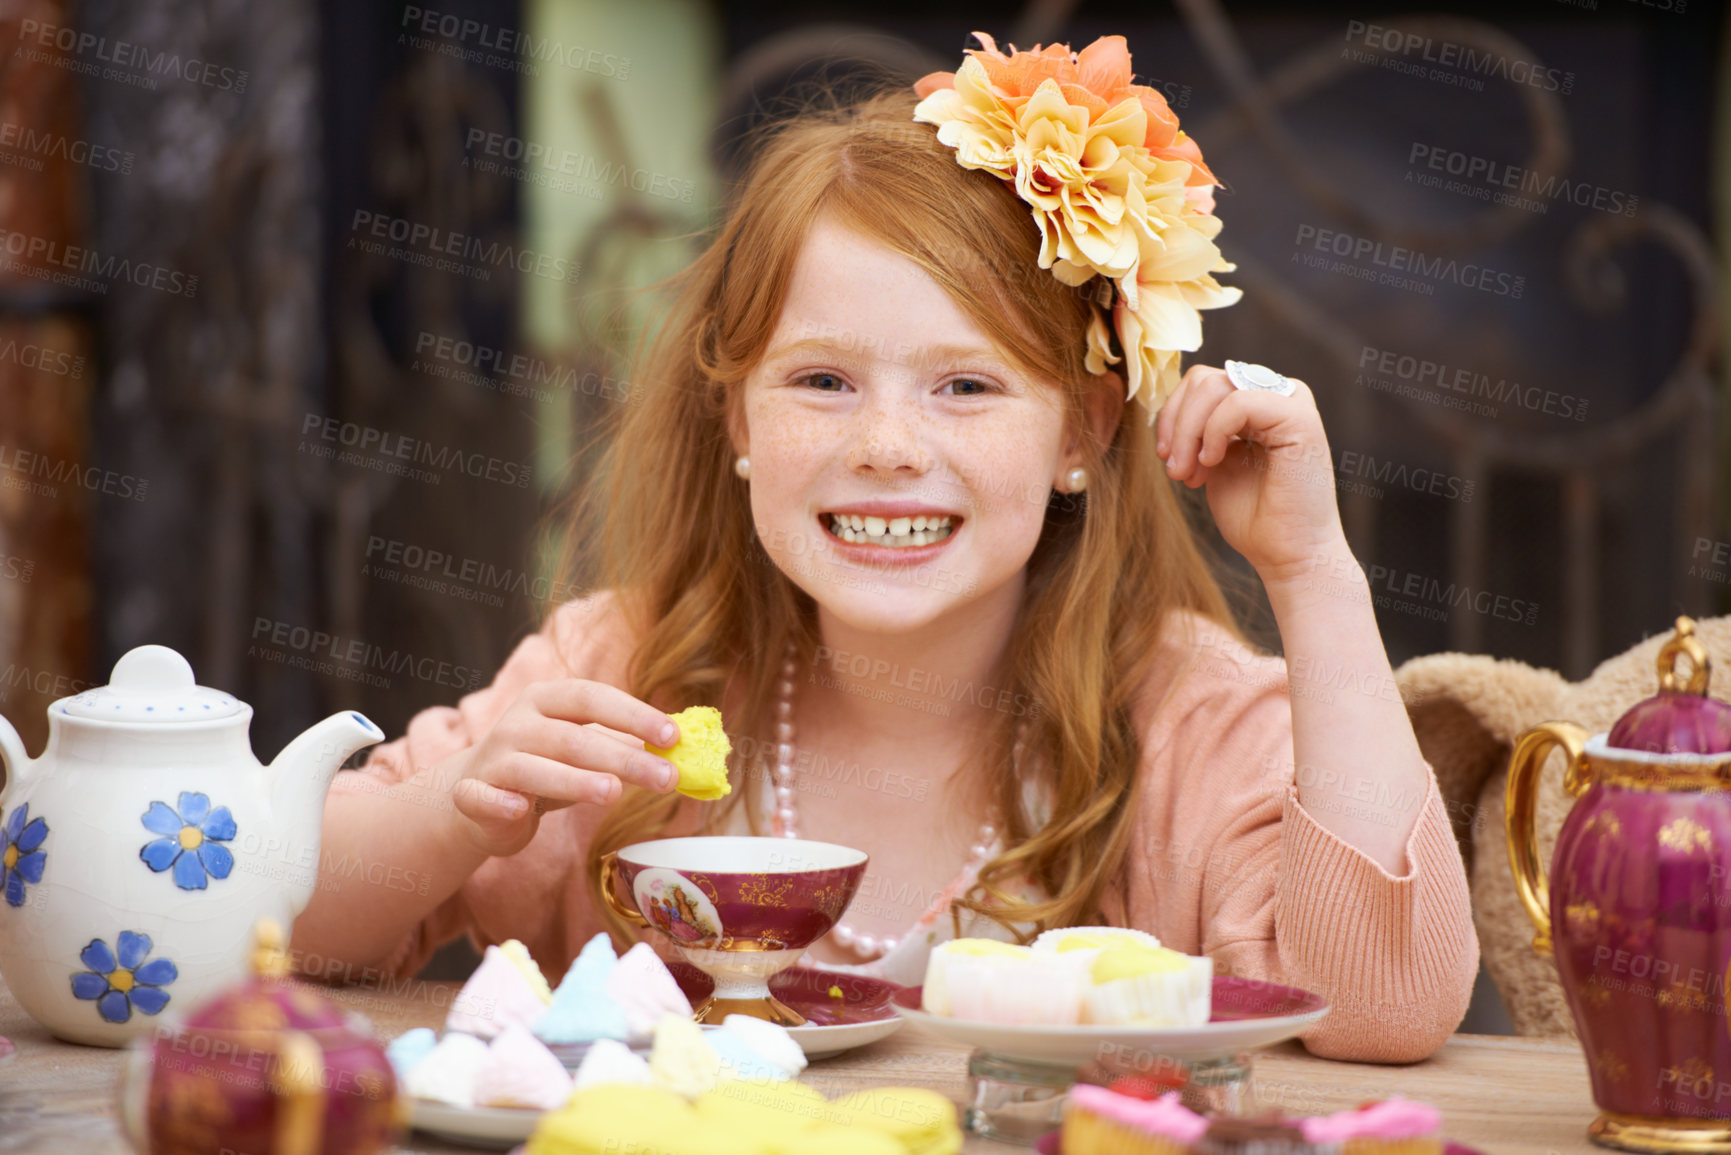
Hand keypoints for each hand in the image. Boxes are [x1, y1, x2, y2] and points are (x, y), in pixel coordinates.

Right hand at [446, 680, 681, 856]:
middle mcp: (517, 723)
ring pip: (533, 768)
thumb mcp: (584, 751)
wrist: (477, 799)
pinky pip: (481, 796)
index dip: (633, 714)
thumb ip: (625, 747)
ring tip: (613, 793)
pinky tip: (520, 809)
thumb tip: (683, 752)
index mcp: (547, 700)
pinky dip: (498, 801)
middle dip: (623, 758)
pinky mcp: (470, 793)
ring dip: (574, 780)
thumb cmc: (545, 768)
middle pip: (572, 738)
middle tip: (665, 777)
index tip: (673, 735)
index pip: (593, 698)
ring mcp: (492, 758)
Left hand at [1153, 364, 1347, 581]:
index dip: (1173, 416)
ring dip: (1189, 432)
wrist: (1288, 554)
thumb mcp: (1213, 462)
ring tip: (1189, 474)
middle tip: (1175, 470)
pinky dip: (1213, 432)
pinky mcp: (1299, 419)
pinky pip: (1238, 402)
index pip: (1201, 382)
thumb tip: (1167, 408)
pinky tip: (1212, 463)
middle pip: (1203, 379)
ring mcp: (1290, 403)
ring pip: (1215, 386)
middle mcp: (1276, 395)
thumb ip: (1199, 430)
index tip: (1168, 459)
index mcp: (1257, 402)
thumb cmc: (1254, 517)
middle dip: (1177, 425)